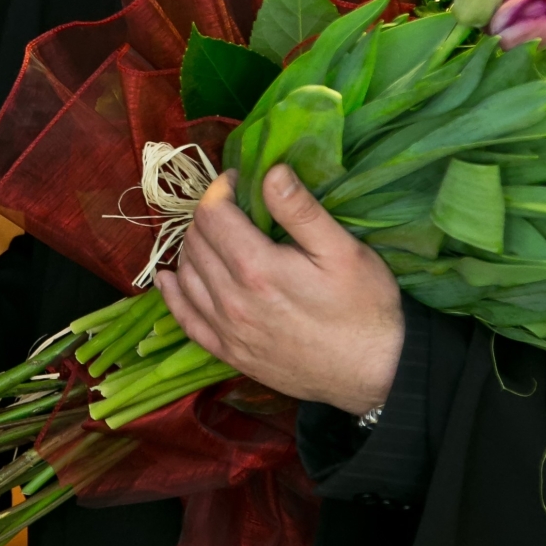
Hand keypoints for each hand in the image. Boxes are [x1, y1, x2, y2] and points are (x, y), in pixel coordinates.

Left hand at [159, 164, 403, 414]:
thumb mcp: (344, 251)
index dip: (219, 188)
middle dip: (207, 215)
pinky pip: (185, 320)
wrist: (376, 373)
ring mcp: (228, 330)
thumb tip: (270, 172)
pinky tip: (168, 279)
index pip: (212, 213)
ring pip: (186, 275)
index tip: (237, 180)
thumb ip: (302, 211)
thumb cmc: (365, 307)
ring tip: (213, 235)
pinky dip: (172, 295)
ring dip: (192, 248)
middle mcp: (232, 299)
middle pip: (196, 241)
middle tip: (230, 207)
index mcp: (257, 268)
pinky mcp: (230, 354)